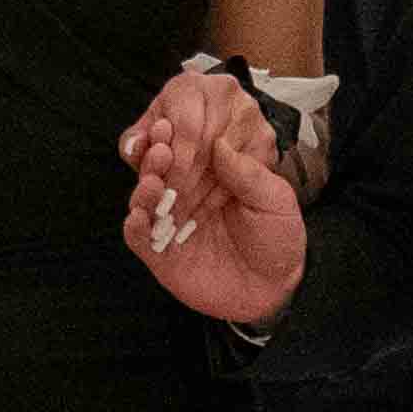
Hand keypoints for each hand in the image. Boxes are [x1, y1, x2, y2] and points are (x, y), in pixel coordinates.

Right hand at [113, 66, 304, 323]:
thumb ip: (248, 173)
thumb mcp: (274, 200)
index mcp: (211, 178)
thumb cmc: (277, 238)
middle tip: (160, 148)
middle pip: (160, 173)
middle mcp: (185, 197)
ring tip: (152, 179)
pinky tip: (138, 216)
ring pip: (145, 202)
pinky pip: (139, 239)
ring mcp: (170, 226)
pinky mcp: (161, 256)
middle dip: (156, 159)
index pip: (187, 152)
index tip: (174, 124)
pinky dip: (135, 227)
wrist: (276, 287)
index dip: (178, 138)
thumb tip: (221, 143)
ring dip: (143, 189)